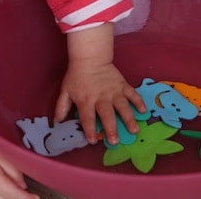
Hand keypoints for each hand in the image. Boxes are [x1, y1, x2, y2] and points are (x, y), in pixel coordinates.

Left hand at [53, 24, 145, 145]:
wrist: (90, 58)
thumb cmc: (77, 77)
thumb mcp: (65, 91)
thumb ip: (61, 107)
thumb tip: (57, 121)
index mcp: (85, 100)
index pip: (87, 117)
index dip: (89, 129)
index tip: (93, 141)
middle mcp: (100, 97)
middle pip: (106, 114)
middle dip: (111, 128)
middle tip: (115, 141)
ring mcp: (113, 91)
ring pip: (122, 106)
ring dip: (128, 118)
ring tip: (134, 130)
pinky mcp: (122, 85)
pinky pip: (132, 94)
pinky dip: (138, 102)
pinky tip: (143, 111)